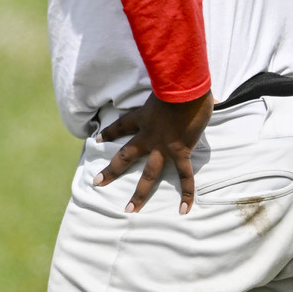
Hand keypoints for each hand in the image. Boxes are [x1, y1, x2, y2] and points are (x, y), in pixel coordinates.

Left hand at [96, 90, 216, 211]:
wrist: (184, 87)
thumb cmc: (178, 82)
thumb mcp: (168, 86)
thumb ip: (175, 90)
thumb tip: (195, 89)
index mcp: (143, 117)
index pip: (122, 125)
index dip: (109, 132)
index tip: (97, 139)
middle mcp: (148, 135)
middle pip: (125, 156)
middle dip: (111, 170)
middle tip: (98, 182)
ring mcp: (163, 147)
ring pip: (148, 174)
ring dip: (138, 193)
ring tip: (129, 209)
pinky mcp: (180, 152)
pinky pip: (184, 176)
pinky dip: (186, 193)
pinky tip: (183, 210)